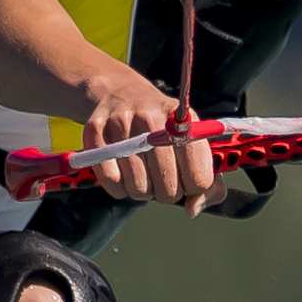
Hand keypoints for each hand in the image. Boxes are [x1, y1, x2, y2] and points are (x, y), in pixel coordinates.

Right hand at [74, 71, 229, 208]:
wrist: (120, 93)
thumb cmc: (161, 127)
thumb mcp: (190, 142)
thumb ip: (206, 180)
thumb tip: (193, 209)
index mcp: (184, 123)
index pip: (199, 178)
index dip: (195, 188)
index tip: (188, 180)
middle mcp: (153, 120)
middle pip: (168, 190)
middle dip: (167, 192)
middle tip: (162, 178)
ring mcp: (122, 125)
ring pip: (139, 190)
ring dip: (142, 190)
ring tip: (143, 172)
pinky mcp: (96, 133)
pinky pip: (112, 183)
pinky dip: (119, 187)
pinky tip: (124, 173)